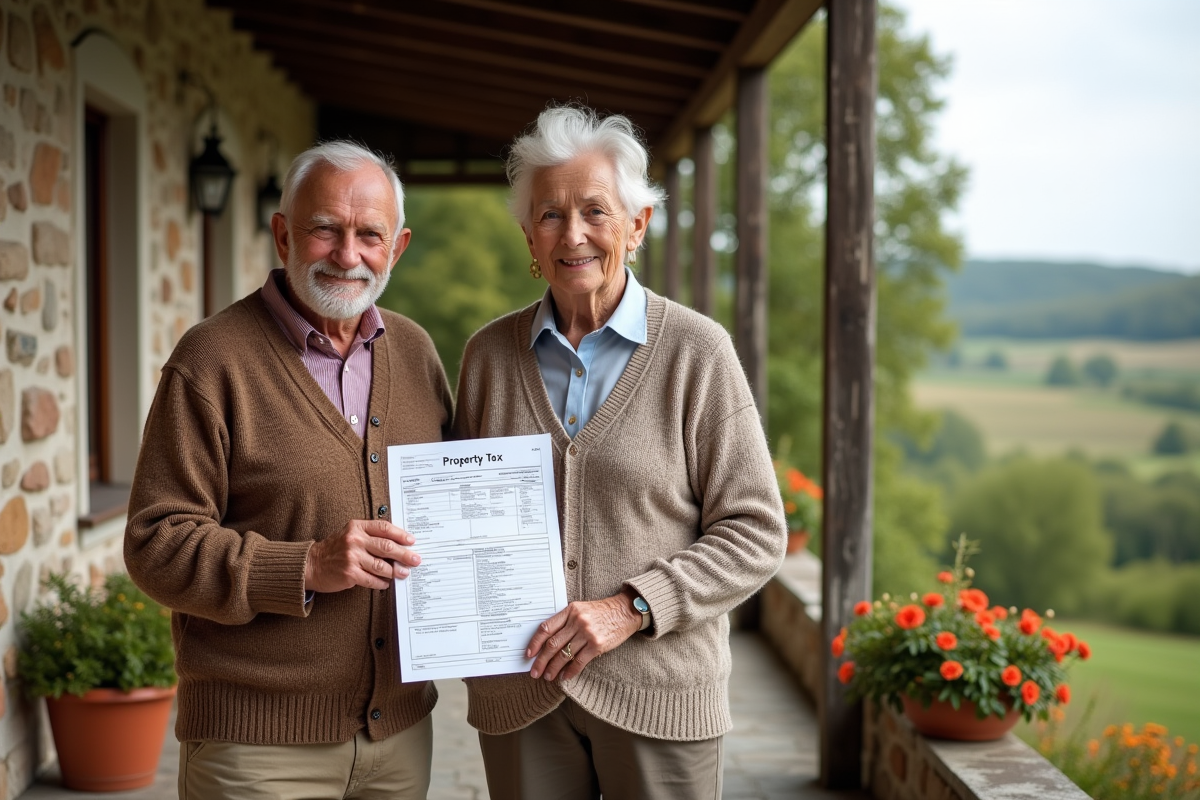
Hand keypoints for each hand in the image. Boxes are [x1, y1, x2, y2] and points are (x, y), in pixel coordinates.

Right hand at [304, 520, 420, 592]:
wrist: (311, 564)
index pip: (384, 528)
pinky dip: (382, 582)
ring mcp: (352, 557)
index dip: (401, 535)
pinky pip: (372, 579)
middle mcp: (355, 540)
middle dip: (404, 554)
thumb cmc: (334, 549)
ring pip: (382, 565)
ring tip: (403, 573)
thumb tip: (397, 544)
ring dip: (395, 571)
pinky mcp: (350, 574)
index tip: (411, 541)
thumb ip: (369, 535)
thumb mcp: (350, 534)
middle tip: (415, 560)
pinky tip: (386, 583)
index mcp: (356, 527)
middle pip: (387, 547)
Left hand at [527, 592, 641, 680]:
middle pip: (552, 644)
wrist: (625, 611)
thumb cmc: (601, 612)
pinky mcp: (597, 645)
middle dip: (541, 661)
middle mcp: (577, 621)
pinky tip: (564, 677)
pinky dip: (570, 671)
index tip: (529, 654)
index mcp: (570, 611)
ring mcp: (587, 633)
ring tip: (548, 676)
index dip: (535, 642)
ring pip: (564, 654)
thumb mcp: (581, 609)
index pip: (546, 628)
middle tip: (535, 672)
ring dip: (553, 668)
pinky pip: (579, 661)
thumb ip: (566, 621)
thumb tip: (548, 641)